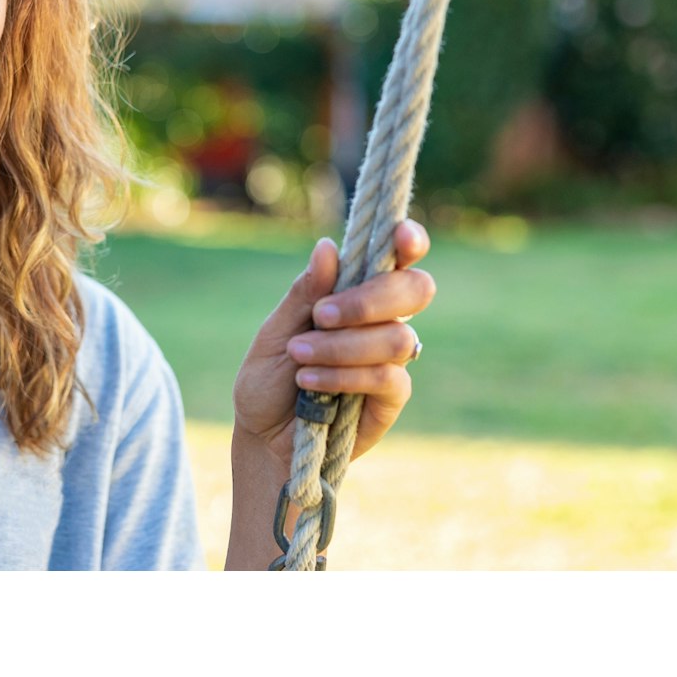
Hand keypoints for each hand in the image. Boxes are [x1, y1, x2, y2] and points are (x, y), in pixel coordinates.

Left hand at [232, 221, 434, 474]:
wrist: (262, 439)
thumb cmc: (268, 379)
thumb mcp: (275, 331)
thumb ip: (304, 294)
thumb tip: (327, 247)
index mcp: (354, 291)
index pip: (396, 257)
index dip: (408, 241)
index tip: (400, 237)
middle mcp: (380, 320)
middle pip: (414, 289)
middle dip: (370, 299)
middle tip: (321, 316)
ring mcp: (391, 358)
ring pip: (396, 337)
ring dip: (343, 345)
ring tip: (299, 356)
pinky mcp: (391, 398)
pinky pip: (388, 377)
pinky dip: (345, 375)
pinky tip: (310, 383)